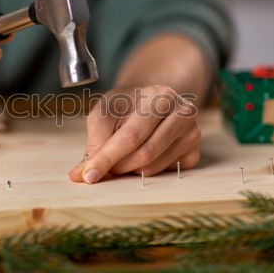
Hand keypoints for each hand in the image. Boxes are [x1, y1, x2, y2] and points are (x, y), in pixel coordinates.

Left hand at [68, 85, 200, 183]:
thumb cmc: (125, 107)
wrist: (150, 101)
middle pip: (145, 154)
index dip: (107, 157)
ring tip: (121, 156)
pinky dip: (146, 171)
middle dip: (117, 166)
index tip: (88, 175)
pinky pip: (164, 174)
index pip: (131, 135)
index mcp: (161, 96)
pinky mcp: (194, 153)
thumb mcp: (104, 114)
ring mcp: (192, 134)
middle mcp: (183, 113)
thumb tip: (79, 175)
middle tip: (102, 166)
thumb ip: (93, 143)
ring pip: (153, 167)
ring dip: (129, 170)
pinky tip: (141, 156)